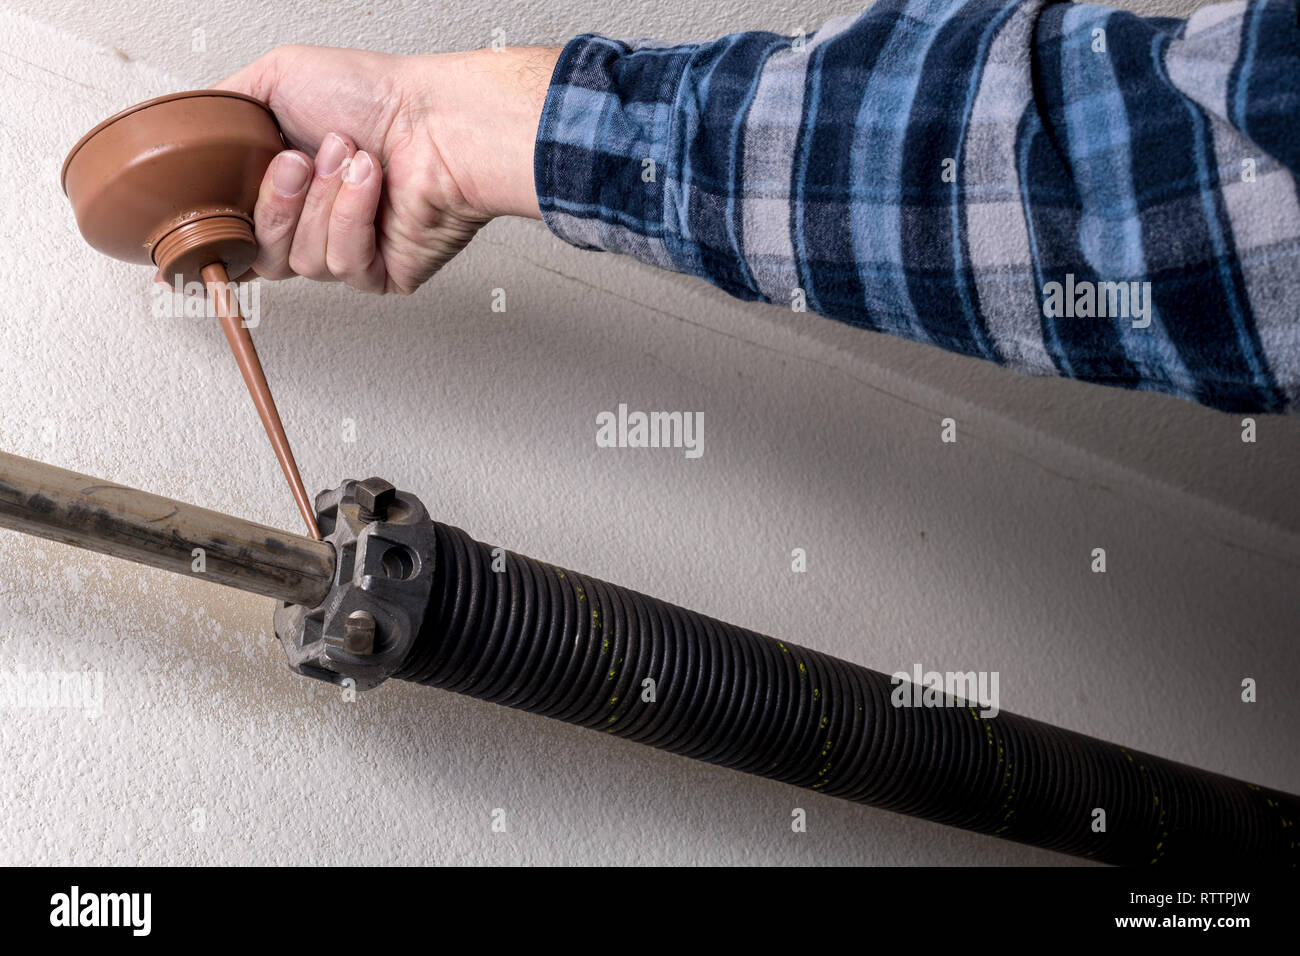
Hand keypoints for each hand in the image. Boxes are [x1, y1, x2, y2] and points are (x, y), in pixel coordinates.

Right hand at [212, 44, 557, 293]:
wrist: (437, 117)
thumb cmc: (376, 93)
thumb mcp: (274, 78)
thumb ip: (223, 112)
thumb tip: (188, 137)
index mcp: (289, 189)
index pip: (239, 235)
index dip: (218, 240)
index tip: (195, 238)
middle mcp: (317, 224)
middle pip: (261, 255)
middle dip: (276, 203)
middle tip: (300, 158)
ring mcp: (351, 252)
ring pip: (300, 262)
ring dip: (322, 203)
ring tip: (351, 156)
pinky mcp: (384, 275)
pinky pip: (343, 265)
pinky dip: (353, 217)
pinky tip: (373, 181)